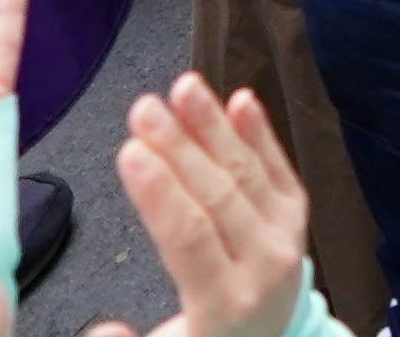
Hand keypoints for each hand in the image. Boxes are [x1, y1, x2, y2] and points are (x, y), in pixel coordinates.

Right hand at [101, 77, 316, 336]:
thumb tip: (103, 329)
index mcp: (222, 306)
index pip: (189, 239)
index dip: (160, 193)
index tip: (130, 150)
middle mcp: (262, 267)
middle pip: (216, 196)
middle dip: (177, 147)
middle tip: (143, 108)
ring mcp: (285, 235)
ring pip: (246, 172)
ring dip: (212, 126)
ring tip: (184, 87)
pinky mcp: (297, 214)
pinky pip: (277, 167)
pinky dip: (260, 132)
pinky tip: (241, 99)